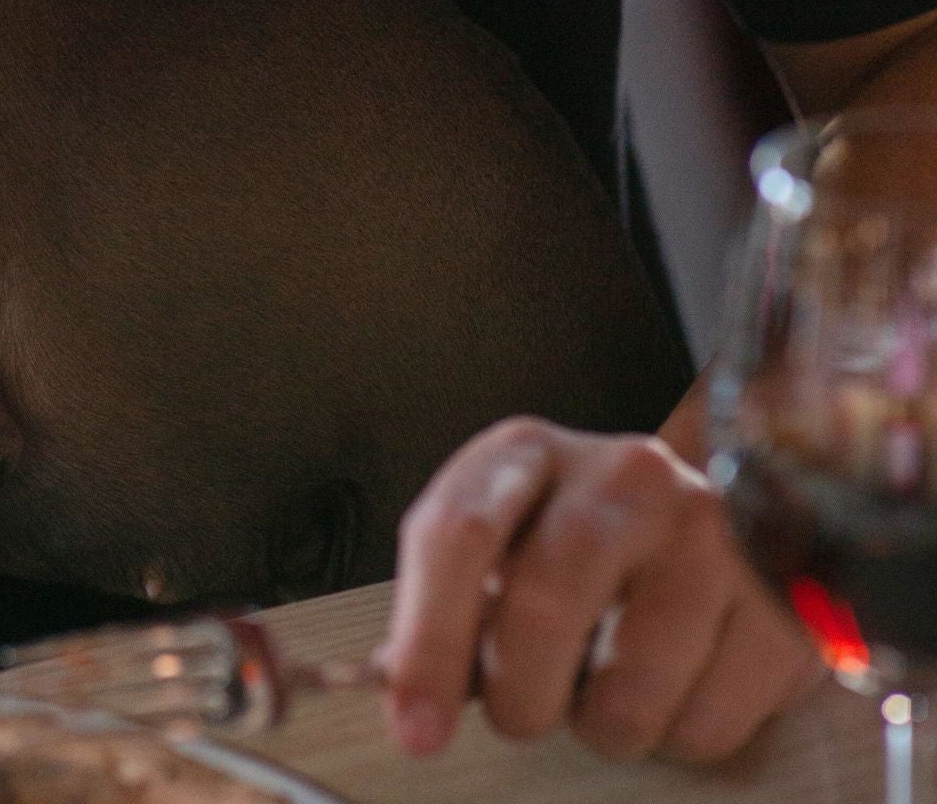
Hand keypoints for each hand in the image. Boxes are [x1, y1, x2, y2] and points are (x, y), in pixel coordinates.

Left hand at [376, 418, 820, 763]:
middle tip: (522, 711)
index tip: (416, 729)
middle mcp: (622, 474)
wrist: (716, 508)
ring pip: (631, 685)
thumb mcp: (504, 537)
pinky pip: (708, 722)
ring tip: (606, 686)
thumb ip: (453, 603)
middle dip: (519, 695)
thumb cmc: (578, 535)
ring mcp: (710, 531)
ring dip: (602, 724)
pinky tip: (674, 684)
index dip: (429, 640)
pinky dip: (675, 734)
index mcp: (527, 453)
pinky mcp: (782, 601)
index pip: (458, 534)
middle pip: (544, 605)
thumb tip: (404, 694)